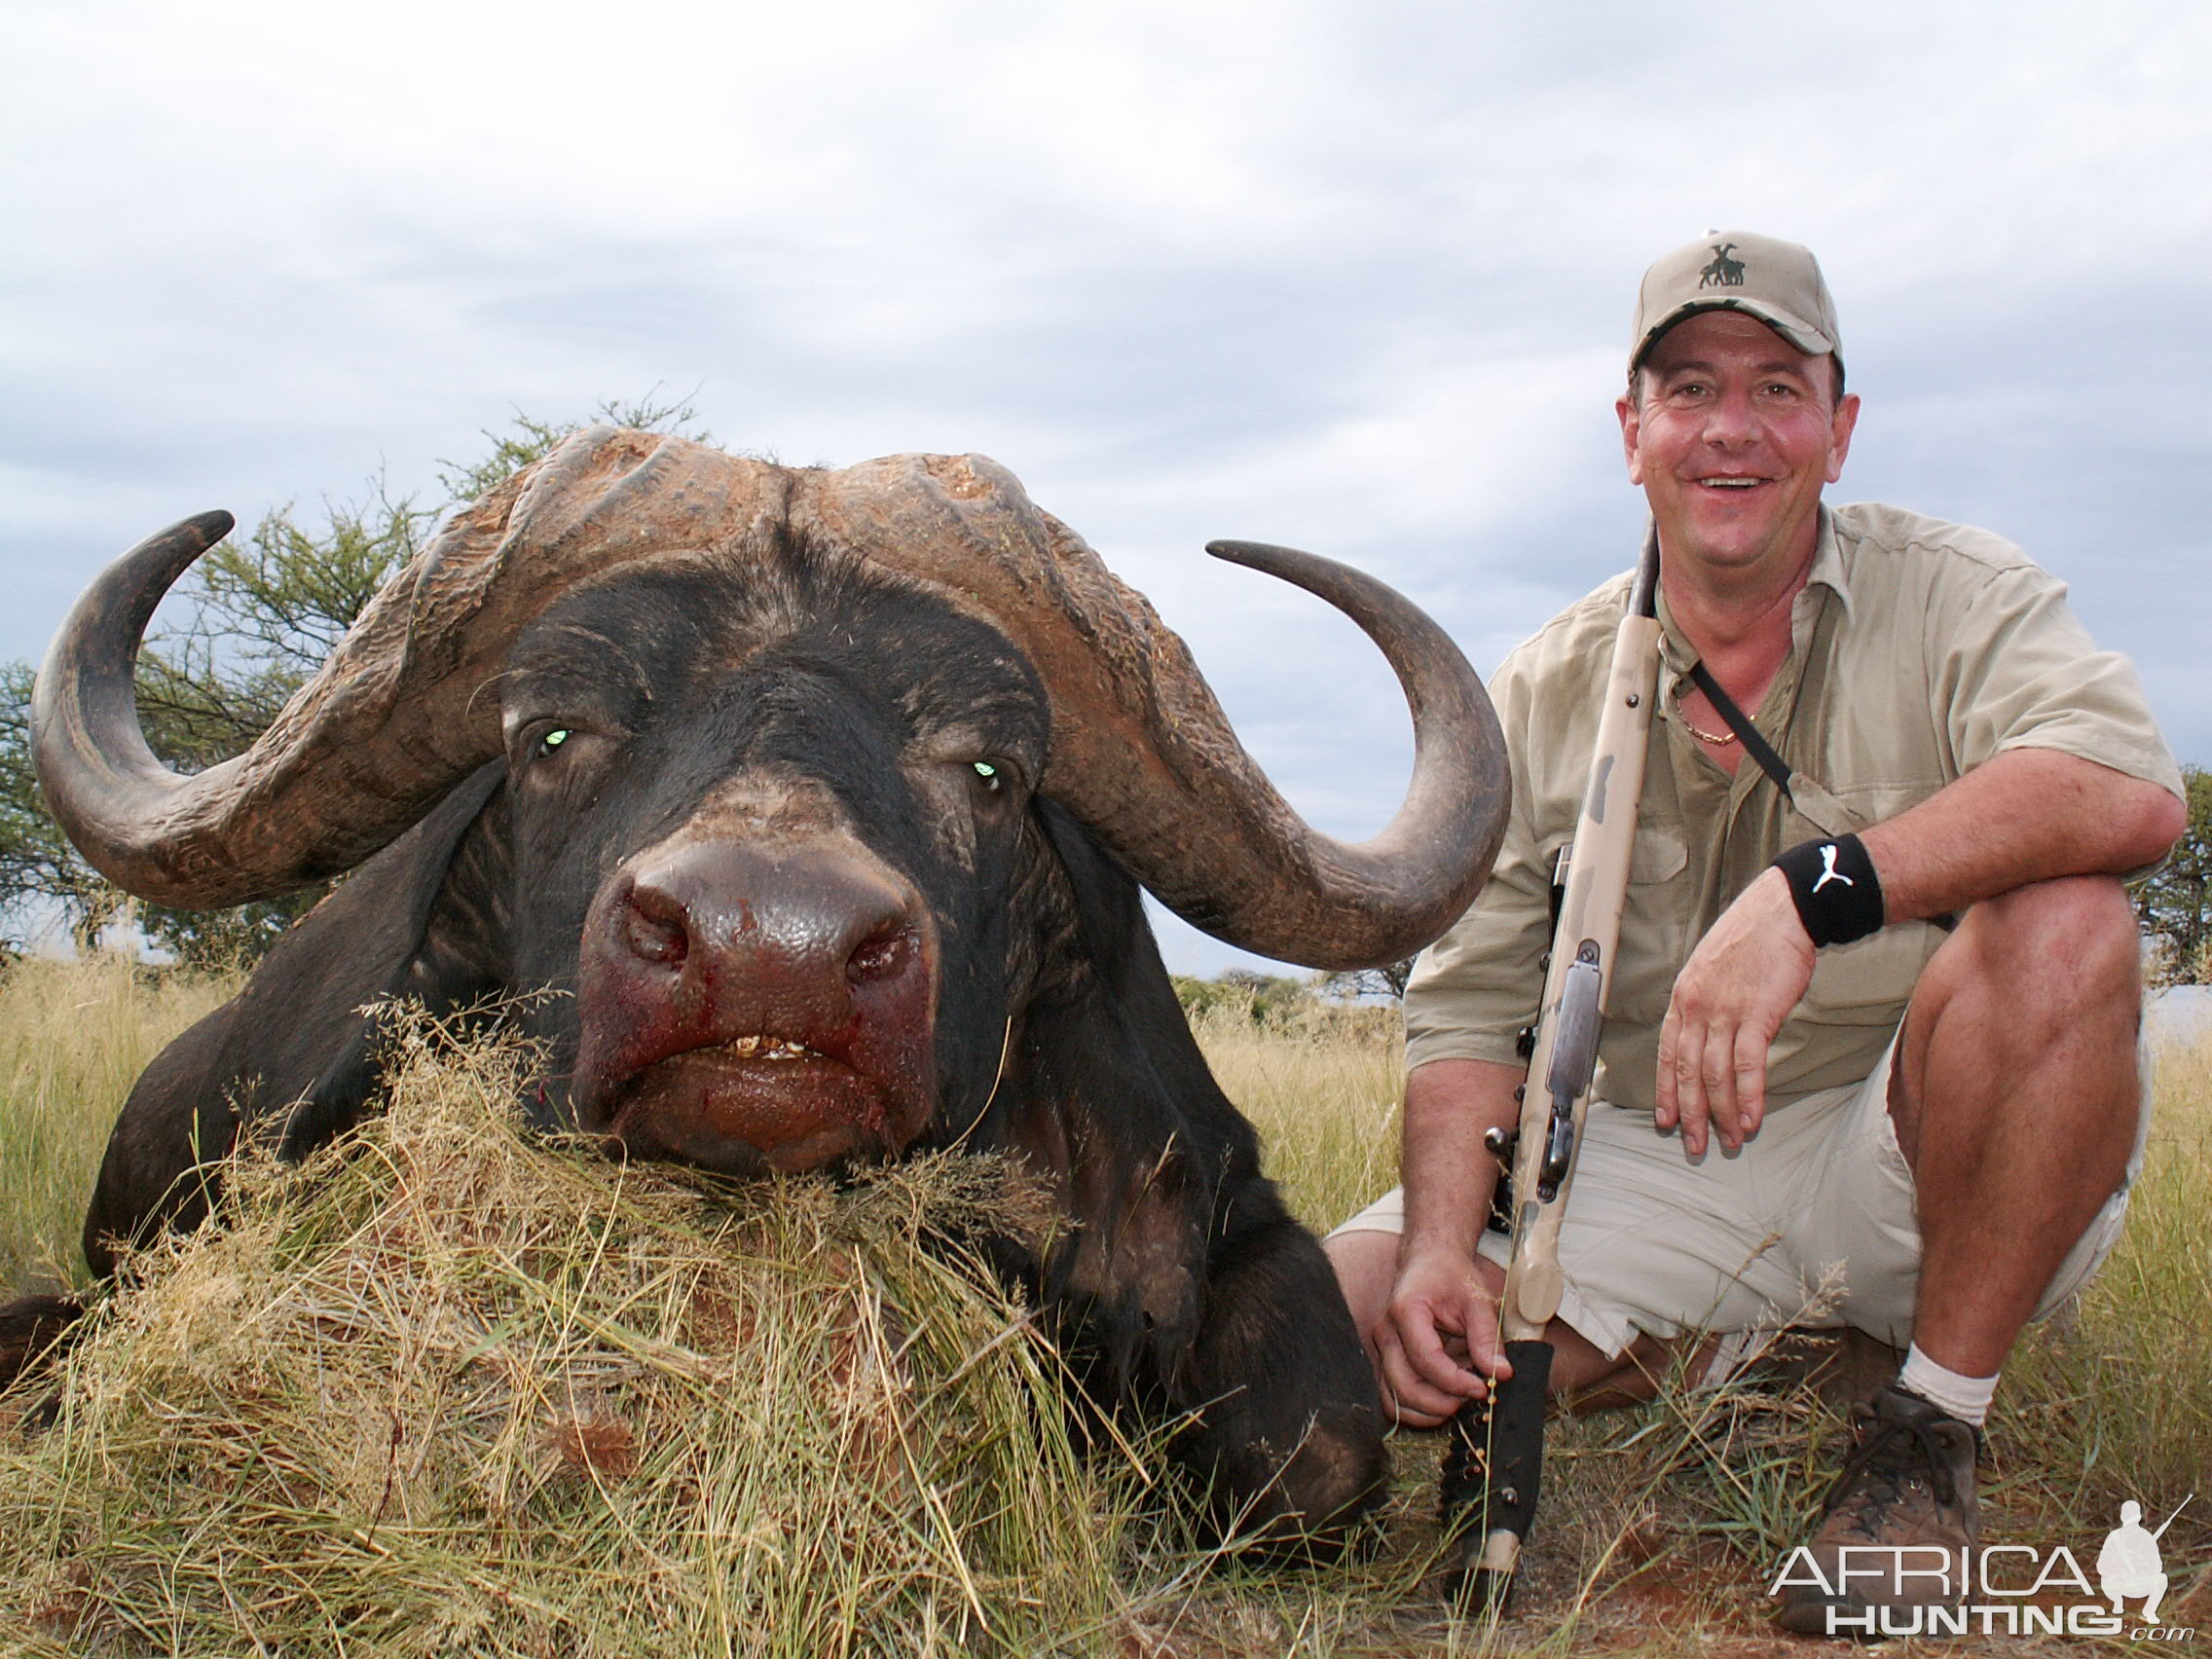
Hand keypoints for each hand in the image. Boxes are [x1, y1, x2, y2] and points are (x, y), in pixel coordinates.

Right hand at [1372, 1242, 1510, 1427]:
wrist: (1429, 1260)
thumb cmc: (1450, 1275)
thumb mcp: (1476, 1300)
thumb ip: (1487, 1337)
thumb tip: (1501, 1373)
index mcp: (1406, 1311)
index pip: (1426, 1360)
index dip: (1455, 1382)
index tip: (1482, 1387)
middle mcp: (1386, 1332)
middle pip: (1404, 1386)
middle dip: (1441, 1403)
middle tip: (1473, 1396)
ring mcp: (1382, 1348)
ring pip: (1392, 1398)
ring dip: (1426, 1411)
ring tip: (1458, 1401)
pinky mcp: (1386, 1359)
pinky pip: (1393, 1395)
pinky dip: (1417, 1406)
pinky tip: (1444, 1397)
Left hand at [1656, 866, 1815, 1154]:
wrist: (1782, 911)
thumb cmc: (1751, 939)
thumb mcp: (1711, 969)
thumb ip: (1706, 1005)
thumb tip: (1709, 1038)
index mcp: (1682, 997)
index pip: (1667, 1055)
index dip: (1665, 1091)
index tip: (1666, 1120)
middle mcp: (1696, 1007)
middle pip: (1688, 1073)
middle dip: (1690, 1115)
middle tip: (1695, 1146)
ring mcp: (1724, 1011)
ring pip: (1715, 1075)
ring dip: (1722, 1114)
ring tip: (1731, 1140)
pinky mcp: (1756, 1014)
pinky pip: (1747, 1065)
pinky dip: (1748, 1097)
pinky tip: (1751, 1118)